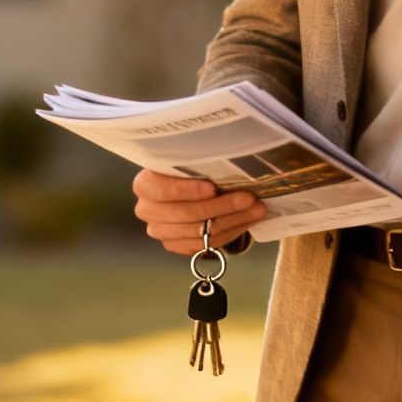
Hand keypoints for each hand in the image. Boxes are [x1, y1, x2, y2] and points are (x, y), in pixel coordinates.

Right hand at [131, 169, 266, 255]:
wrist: (185, 190)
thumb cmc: (188, 169)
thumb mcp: (188, 160)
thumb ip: (197, 162)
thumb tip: (228, 156)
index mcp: (145, 185)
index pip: (161, 190)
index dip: (187, 190)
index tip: (212, 187)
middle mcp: (147, 211)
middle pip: (186, 214)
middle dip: (222, 206)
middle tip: (249, 198)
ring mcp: (161, 232)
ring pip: (201, 232)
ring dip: (234, 220)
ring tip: (257, 208)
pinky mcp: (177, 246)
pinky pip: (208, 244)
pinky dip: (232, 231)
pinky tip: (248, 220)